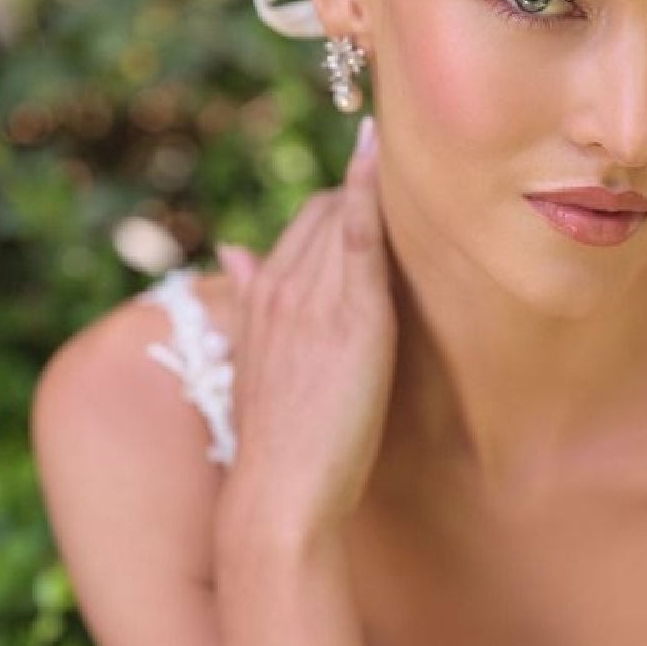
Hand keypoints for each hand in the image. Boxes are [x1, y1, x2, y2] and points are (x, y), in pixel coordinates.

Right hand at [214, 115, 397, 545]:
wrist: (279, 494)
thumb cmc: (277, 446)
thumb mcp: (252, 366)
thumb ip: (249, 304)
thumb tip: (233, 254)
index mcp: (258, 300)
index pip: (300, 229)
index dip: (335, 211)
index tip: (367, 196)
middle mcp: (280, 287)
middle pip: (321, 212)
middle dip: (358, 198)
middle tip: (407, 189)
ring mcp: (315, 298)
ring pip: (341, 215)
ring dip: (373, 189)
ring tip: (413, 155)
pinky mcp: (353, 316)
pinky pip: (359, 236)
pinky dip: (369, 190)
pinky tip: (383, 151)